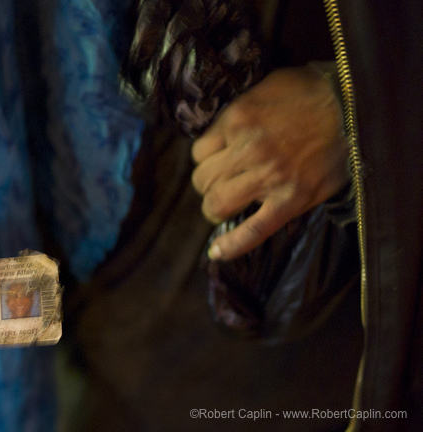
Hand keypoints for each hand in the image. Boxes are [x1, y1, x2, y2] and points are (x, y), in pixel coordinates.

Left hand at [191, 65, 348, 259]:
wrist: (354, 108)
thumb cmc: (310, 93)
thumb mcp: (264, 89)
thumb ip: (237, 113)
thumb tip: (221, 133)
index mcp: (238, 121)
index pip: (199, 152)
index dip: (205, 159)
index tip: (216, 160)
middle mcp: (248, 150)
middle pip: (203, 180)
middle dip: (207, 184)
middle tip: (221, 183)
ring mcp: (268, 178)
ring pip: (217, 203)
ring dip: (215, 207)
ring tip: (225, 205)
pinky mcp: (290, 201)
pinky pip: (254, 230)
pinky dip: (233, 245)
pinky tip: (218, 252)